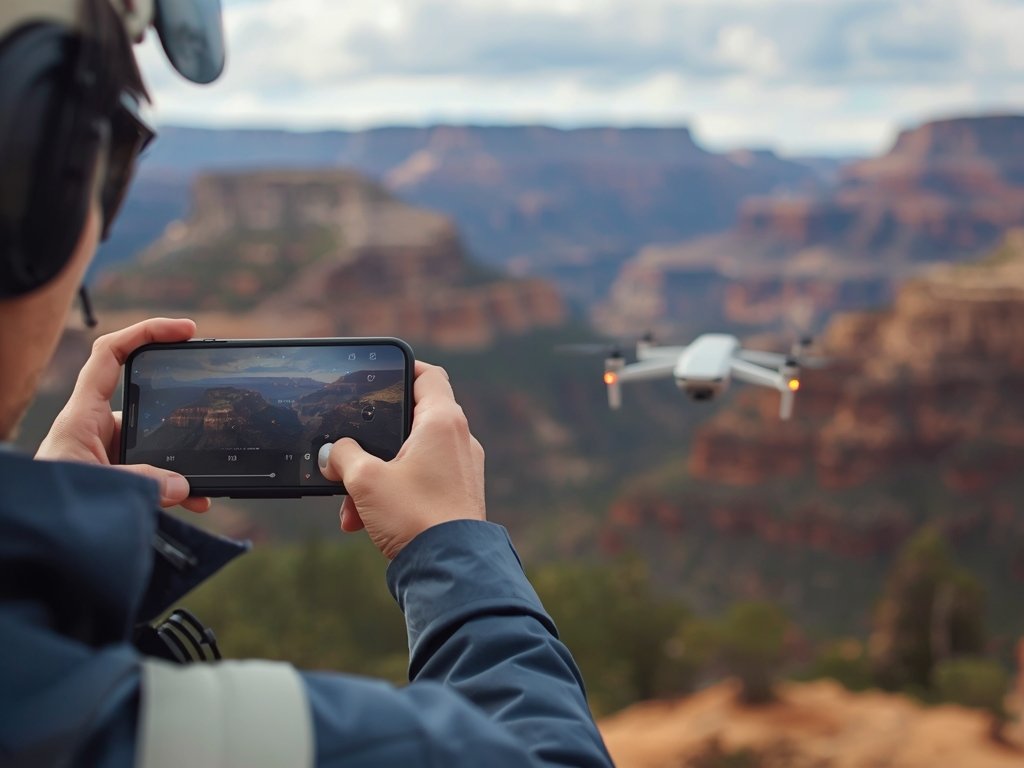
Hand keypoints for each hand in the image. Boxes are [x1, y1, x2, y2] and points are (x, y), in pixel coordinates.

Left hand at [36, 318, 211, 512]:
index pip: (111, 354)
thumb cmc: (47, 502)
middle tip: (211, 405)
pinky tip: (194, 499)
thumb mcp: (96, 486)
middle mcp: (96, 428)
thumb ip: (142, 482)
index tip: (185, 330)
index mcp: (83, 415)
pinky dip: (176, 485)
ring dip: (181, 460)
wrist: (32, 536)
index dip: (146, 332)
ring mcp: (108, 453)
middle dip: (180, 406)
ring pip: (154, 443)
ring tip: (204, 480)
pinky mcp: (116, 477)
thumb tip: (184, 485)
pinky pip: (153, 473)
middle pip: (145, 399)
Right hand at [319, 361, 485, 558]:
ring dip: (376, 476)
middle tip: (348, 457)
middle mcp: (459, 440)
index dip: (402, 369)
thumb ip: (343, 456)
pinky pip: (419, 481)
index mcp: (443, 422)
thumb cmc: (415, 517)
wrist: (450, 569)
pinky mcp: (457, 495)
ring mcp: (461, 469)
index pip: (427, 375)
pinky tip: (365, 521)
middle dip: (372, 444)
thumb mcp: (365, 480)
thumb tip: (332, 453)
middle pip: (410, 421)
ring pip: (409, 457)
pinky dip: (392, 493)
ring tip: (351, 505)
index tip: (379, 375)